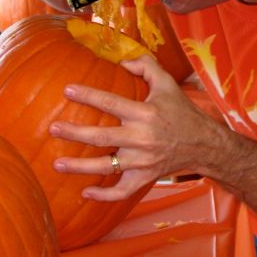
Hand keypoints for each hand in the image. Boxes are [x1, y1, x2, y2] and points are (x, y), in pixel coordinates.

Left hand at [48, 53, 212, 199]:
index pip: (111, 103)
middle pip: (102, 137)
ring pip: (106, 167)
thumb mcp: (167, 83)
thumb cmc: (181, 112)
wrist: (203, 144)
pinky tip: (85, 193)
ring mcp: (142, 162)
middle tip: (53, 128)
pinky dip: (104, 196)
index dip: (89, 96)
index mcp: (145, 113)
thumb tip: (120, 61)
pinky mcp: (145, 178)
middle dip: (75, 133)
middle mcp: (142, 138)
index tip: (67, 90)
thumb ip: (146, 66)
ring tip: (57, 163)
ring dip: (80, 167)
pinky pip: (122, 191)